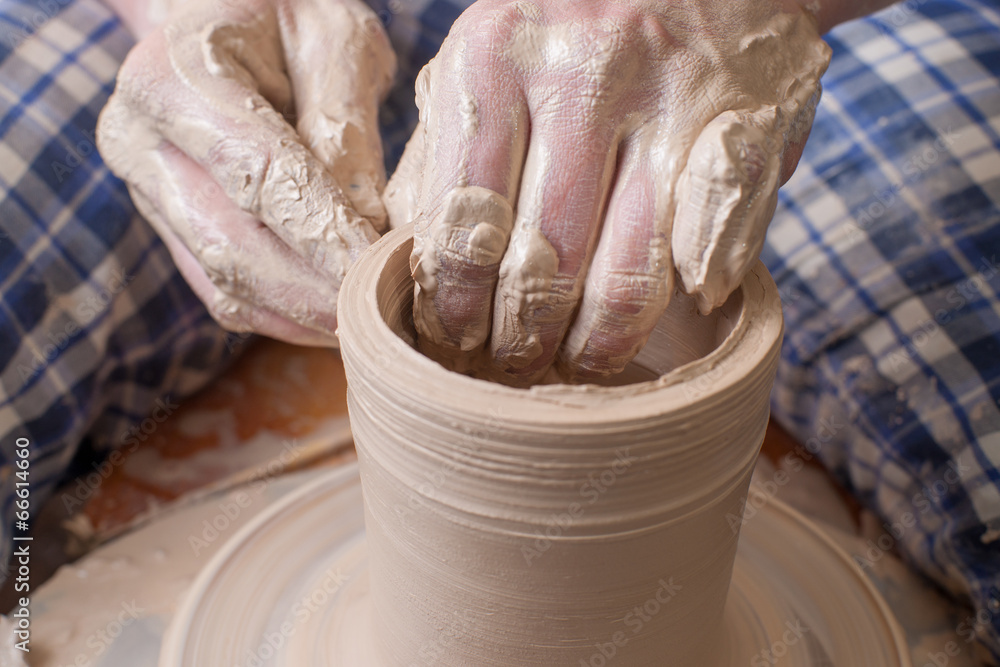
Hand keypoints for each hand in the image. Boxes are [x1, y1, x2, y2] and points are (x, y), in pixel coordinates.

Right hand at [98, 0, 394, 345]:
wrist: (216, 19)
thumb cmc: (282, 17)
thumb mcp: (331, 37)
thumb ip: (343, 122)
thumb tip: (365, 221)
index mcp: (174, 76)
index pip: (256, 172)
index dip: (321, 230)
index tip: (377, 268)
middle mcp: (140, 142)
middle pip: (232, 245)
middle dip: (315, 290)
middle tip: (384, 312)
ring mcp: (148, 193)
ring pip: (225, 283)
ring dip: (303, 316)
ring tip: (369, 325)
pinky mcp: (170, 228)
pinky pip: (224, 293)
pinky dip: (284, 316)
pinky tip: (335, 320)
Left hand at [386, 0, 829, 383]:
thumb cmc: (574, 27)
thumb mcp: (489, 59)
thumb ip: (445, 153)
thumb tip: (418, 265)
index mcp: (493, 56)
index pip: (459, 221)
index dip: (455, 303)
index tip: (457, 339)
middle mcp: (584, 75)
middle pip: (540, 261)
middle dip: (522, 337)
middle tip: (516, 363)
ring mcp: (673, 104)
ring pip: (627, 274)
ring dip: (597, 342)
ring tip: (577, 361)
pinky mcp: (747, 131)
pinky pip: (709, 252)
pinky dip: (680, 303)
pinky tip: (655, 321)